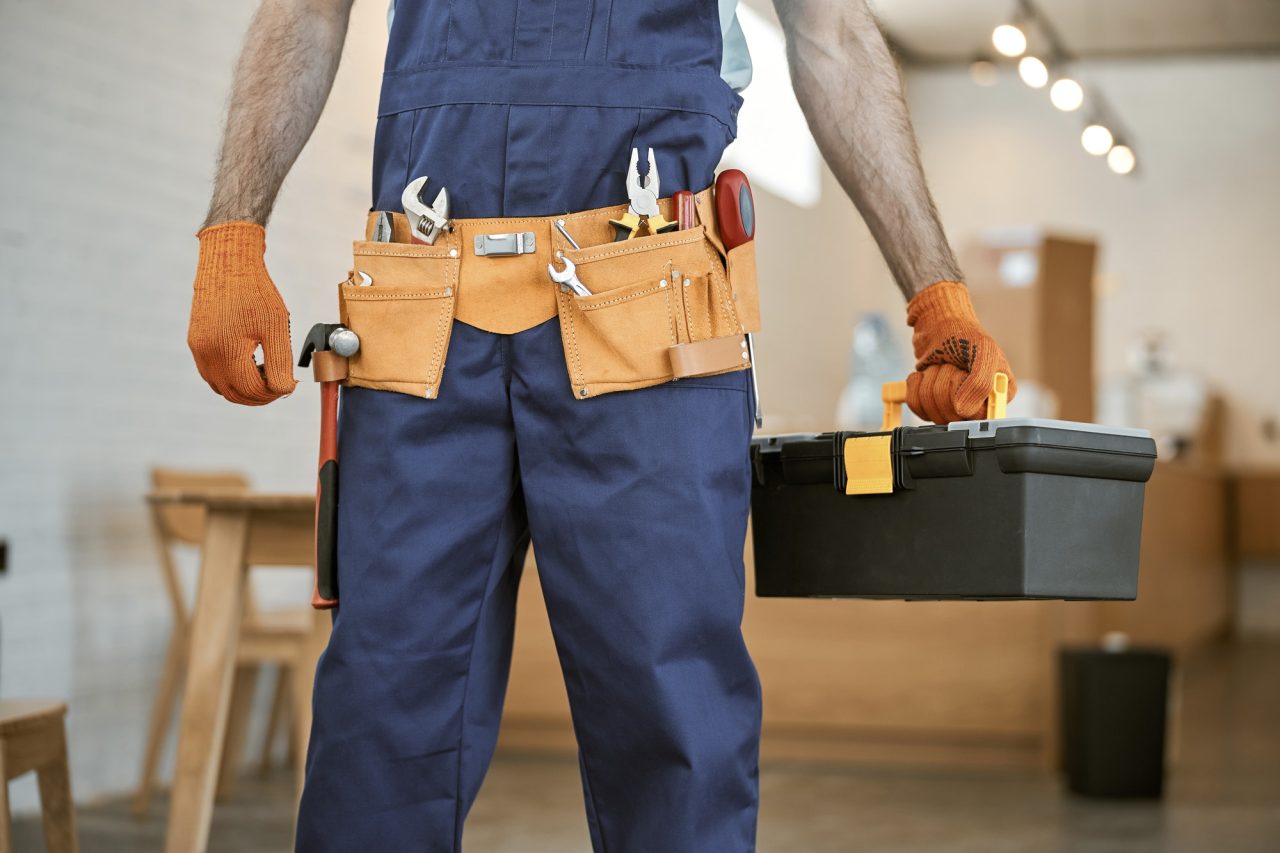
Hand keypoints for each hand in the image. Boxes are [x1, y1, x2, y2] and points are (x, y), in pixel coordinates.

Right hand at [187, 222, 297, 404]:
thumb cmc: (255, 292)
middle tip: (280, 385)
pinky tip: (251, 365)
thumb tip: (284, 390)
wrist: (228, 262)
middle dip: (259, 396)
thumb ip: (280, 363)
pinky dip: (231, 377)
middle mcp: (206, 354)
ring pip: (221, 387)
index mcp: (225, 351)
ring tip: (267, 374)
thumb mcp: (276, 328)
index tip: (289, 384)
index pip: (251, 390)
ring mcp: (198, 348)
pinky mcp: (196, 341)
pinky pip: (212, 372)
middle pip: (234, 394)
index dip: (274, 393)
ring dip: (244, 389)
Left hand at [904, 281, 1015, 422]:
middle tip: (949, 365)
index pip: (977, 416)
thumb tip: (963, 412)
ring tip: (939, 366)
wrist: (937, 322)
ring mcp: (954, 405)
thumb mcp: (982, 351)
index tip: (961, 373)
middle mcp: (979, 404)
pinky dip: (915, 386)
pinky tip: (924, 372)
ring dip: (929, 382)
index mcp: (1000, 394)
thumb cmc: (964, 332)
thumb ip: (980, 383)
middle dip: (943, 384)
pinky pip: (917, 407)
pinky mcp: (932, 403)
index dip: (962, 395)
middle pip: (951, 415)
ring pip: (932, 412)